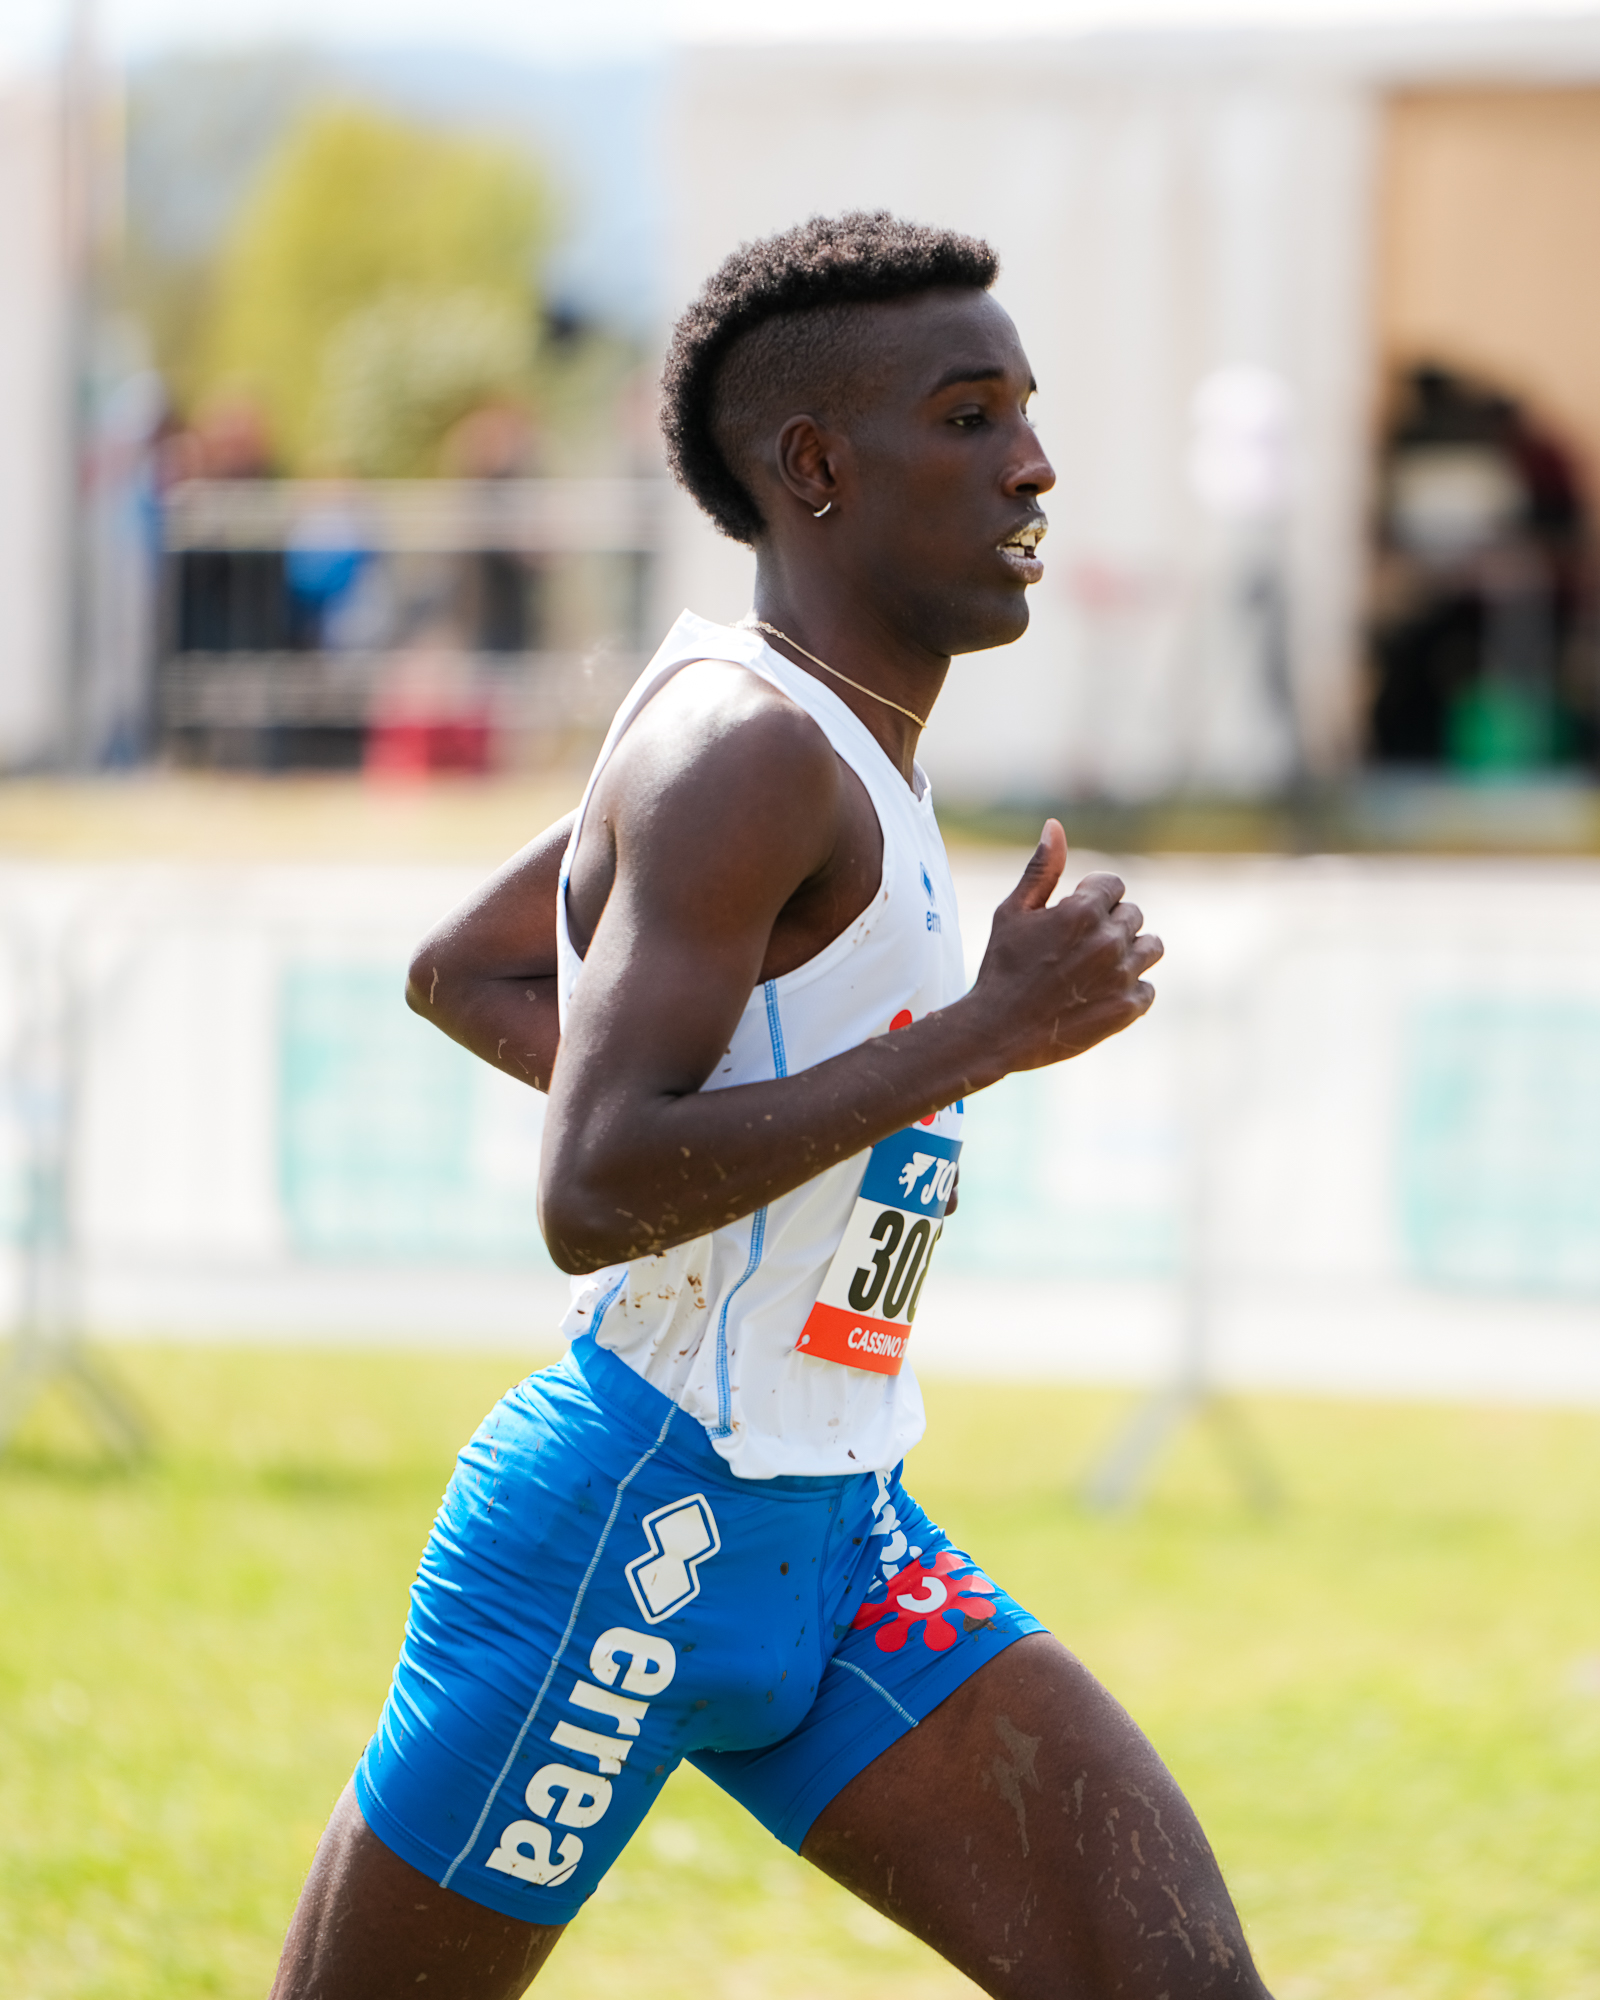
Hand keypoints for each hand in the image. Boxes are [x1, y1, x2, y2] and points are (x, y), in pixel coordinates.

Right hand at [967, 820, 1161, 1073]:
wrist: (997, 1031)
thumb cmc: (1001, 968)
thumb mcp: (1012, 912)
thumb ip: (1042, 869)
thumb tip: (1056, 826)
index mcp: (1082, 911)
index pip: (1114, 885)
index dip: (1092, 898)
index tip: (1072, 917)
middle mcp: (1108, 941)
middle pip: (1133, 915)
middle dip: (1109, 924)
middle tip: (1076, 948)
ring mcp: (1121, 976)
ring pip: (1151, 947)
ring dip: (1130, 952)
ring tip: (1098, 967)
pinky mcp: (1128, 1008)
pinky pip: (1147, 988)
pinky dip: (1129, 989)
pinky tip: (1098, 995)